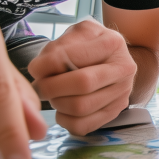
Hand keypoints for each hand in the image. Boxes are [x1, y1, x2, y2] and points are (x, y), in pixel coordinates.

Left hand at [29, 19, 136, 134]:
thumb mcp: (74, 33)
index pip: (74, 57)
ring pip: (81, 108)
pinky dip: (65, 120)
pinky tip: (62, 108)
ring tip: (53, 95)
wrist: (111, 58)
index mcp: (112, 43)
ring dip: (58, 103)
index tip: (35, 69)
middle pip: (82, 84)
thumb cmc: (88, 44)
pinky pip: (83, 126)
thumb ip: (57, 47)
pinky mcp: (115, 112)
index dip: (47, 65)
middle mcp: (123, 69)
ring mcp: (122, 93)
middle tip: (39, 86)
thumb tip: (40, 70)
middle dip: (52, 87)